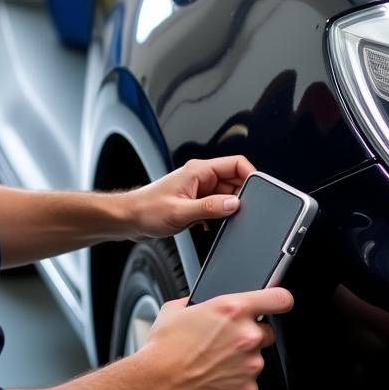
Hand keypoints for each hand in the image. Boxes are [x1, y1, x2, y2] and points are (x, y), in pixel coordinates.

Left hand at [124, 156, 254, 240]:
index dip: (251, 175)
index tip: (260, 190)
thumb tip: (234, 203)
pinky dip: (218, 215)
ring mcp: (198, 189)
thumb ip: (210, 207)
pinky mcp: (194, 202)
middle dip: (241, 196)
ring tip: (220, 220)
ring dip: (227, 208)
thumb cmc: (146, 210)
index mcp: (198, 171)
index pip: (235, 163)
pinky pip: (216, 205)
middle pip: (234, 181)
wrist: (128, 219)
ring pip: (225, 195)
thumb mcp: (180, 212)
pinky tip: (209, 225)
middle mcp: (200, 177)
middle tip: (242, 212)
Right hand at [138, 287, 294, 389]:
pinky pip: (249, 382)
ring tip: (214, 363)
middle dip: (251, 335)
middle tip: (227, 342)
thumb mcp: (176, 309)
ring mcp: (250, 364)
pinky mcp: (247, 389)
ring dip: (242, 360)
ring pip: (257, 359)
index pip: (279, 298)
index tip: (279, 303)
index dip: (280, 300)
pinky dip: (236, 382)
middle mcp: (246, 335)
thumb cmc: (163, 348)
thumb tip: (203, 303)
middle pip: (268, 332)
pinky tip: (215, 378)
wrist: (156, 384)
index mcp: (233, 309)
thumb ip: (198, 302)